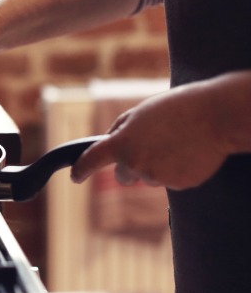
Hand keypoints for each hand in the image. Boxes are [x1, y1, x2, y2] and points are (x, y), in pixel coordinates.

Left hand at [70, 80, 235, 189]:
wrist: (216, 116)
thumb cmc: (176, 108)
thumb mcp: (139, 112)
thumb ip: (120, 130)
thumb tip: (109, 144)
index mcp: (122, 143)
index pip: (91, 160)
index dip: (80, 170)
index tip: (75, 177)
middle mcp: (136, 164)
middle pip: (123, 176)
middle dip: (131, 165)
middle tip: (151, 146)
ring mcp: (158, 177)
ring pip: (148, 177)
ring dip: (156, 165)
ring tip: (175, 142)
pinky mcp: (178, 184)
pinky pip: (169, 180)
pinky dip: (175, 169)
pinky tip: (187, 152)